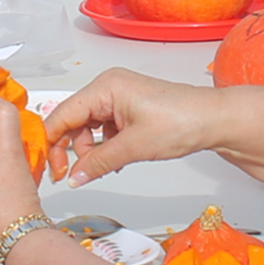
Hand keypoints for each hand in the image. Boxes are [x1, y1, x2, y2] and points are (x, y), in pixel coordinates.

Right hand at [42, 69, 222, 187]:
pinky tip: (116, 159)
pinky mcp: (129, 107)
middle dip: (72, 149)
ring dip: (91, 150)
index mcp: (104, 87)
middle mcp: (108, 87)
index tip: (50, 169)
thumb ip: (98, 162)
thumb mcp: (134, 147)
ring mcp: (119, 97)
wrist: (213, 120)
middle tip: (74, 176)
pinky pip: (104, 128)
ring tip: (106, 166)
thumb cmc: (182, 121)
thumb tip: (74, 178)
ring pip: (88, 127)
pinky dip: (105, 146)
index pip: (62, 115)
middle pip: (73, 120)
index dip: (52, 144)